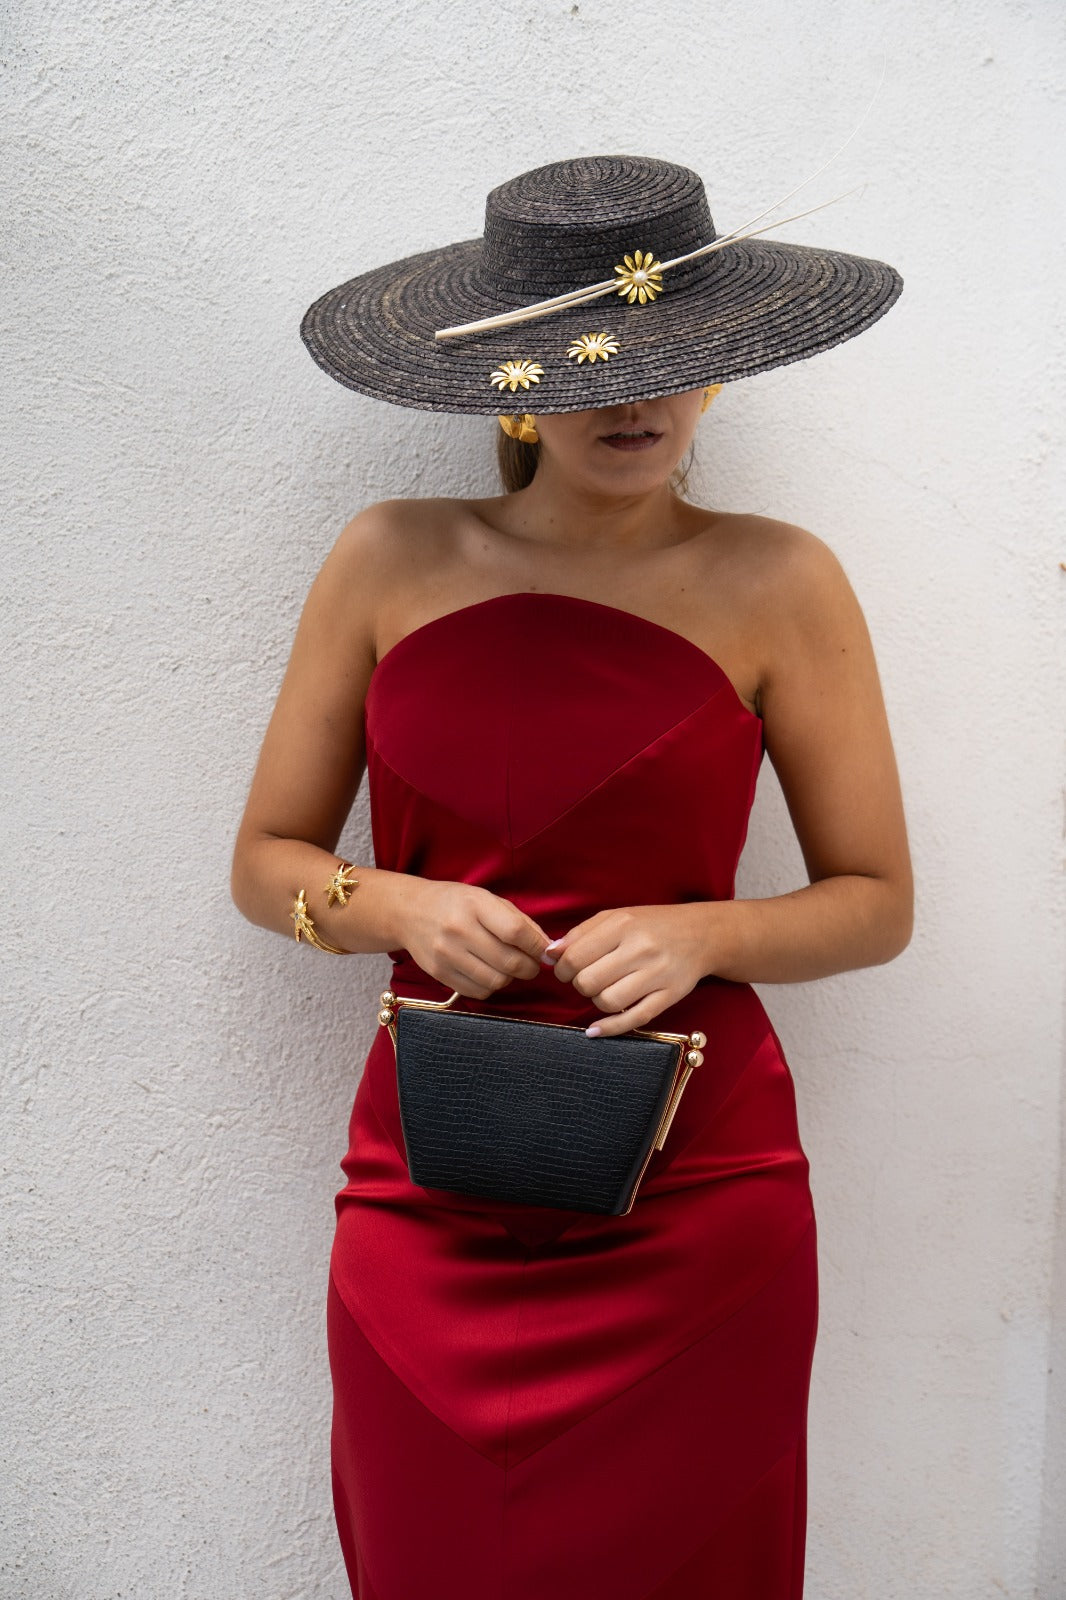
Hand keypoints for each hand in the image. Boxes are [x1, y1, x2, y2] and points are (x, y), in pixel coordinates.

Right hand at [397, 878, 550, 999]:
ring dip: (510, 978)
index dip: (537, 946)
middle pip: (509, 962)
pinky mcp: (439, 973)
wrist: (409, 912)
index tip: (545, 952)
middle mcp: (458, 930)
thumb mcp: (487, 899)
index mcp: (475, 905)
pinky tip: (488, 972)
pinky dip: (491, 986)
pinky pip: (478, 991)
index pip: (516, 932)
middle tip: (531, 964)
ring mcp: (447, 954)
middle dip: (529, 967)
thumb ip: (519, 921)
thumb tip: (548, 948)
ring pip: (496, 981)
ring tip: (508, 967)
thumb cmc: (456, 903)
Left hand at [545, 904, 712, 1036]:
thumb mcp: (616, 918)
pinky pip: (634, 1019)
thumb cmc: (651, 925)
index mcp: (623, 925)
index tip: (566, 970)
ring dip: (596, 1001)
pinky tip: (596, 1029)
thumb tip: (550, 955)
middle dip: (578, 985)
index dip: (562, 969)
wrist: (701, 933)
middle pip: (588, 982)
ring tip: (603, 990)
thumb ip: (580, 934)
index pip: (575, 957)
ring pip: (607, 1002)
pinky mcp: (670, 996)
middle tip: (586, 979)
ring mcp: (658, 974)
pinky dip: (610, 1028)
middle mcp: (641, 949)